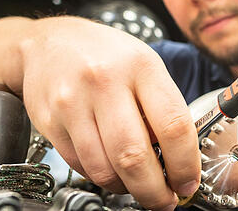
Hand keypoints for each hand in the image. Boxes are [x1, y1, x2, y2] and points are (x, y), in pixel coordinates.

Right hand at [19, 17, 198, 210]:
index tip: (188, 183)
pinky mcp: (50, 121)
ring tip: (137, 186)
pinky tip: (111, 170)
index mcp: (141, 66)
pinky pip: (80, 165)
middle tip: (164, 200)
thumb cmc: (105, 54)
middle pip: (134, 156)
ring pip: (104, 168)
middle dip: (154, 191)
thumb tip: (179, 159)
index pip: (173, 125)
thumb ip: (163, 108)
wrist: (48, 42)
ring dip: (127, 188)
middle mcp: (105, 82)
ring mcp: (73, 102)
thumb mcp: (145, 65)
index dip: (185, 164)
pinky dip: (100, 177)